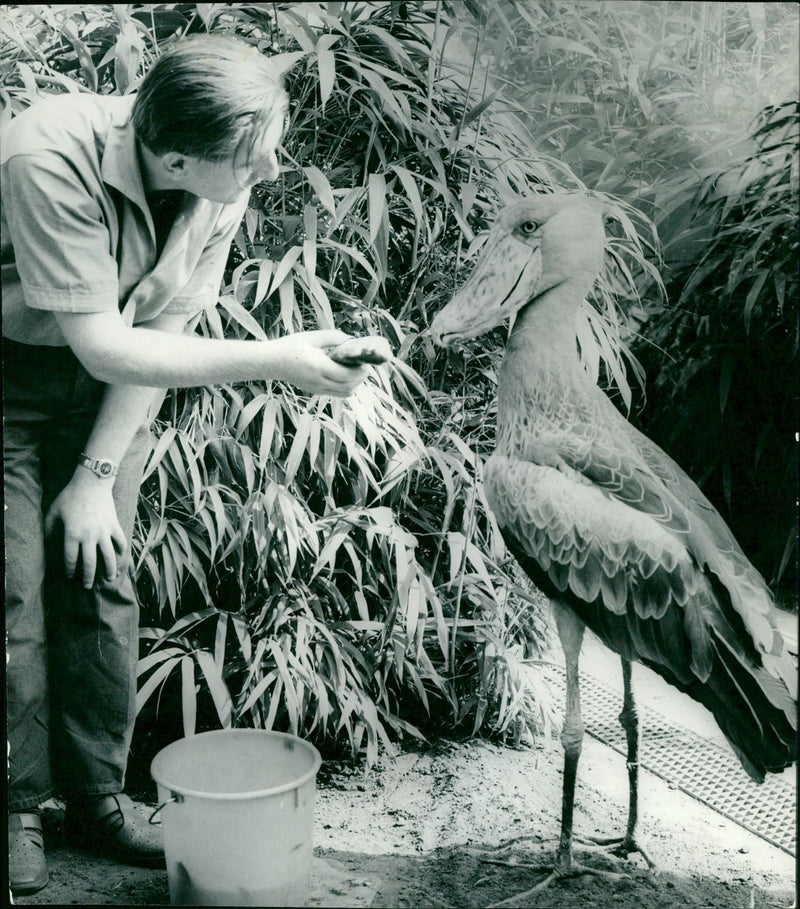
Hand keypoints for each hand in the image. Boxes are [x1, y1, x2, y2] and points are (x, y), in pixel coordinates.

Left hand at [44, 472, 126, 588]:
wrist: (92, 483)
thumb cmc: (70, 497)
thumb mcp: (53, 512)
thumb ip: (49, 530)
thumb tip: (48, 545)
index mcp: (73, 534)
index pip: (71, 559)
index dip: (69, 570)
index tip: (69, 576)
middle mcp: (89, 536)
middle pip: (90, 563)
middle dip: (88, 577)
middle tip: (87, 586)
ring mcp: (104, 531)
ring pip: (109, 556)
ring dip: (109, 569)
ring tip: (110, 579)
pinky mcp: (115, 525)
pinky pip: (120, 541)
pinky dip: (121, 549)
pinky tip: (120, 556)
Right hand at [270, 330, 367, 395]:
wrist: (272, 362)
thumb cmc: (291, 346)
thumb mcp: (311, 336)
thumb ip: (333, 337)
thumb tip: (351, 340)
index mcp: (318, 367)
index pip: (347, 375)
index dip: (360, 370)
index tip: (364, 360)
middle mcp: (319, 382)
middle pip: (349, 386)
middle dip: (360, 376)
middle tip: (364, 364)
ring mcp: (317, 389)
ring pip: (345, 392)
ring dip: (355, 383)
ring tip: (356, 369)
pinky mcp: (316, 392)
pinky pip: (338, 393)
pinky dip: (346, 386)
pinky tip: (345, 374)